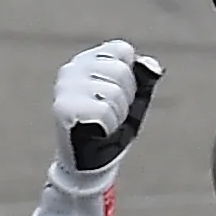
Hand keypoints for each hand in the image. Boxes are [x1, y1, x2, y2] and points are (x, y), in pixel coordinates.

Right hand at [51, 40, 164, 179]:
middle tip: (113, 114)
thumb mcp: (133, 100)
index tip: (121, 95)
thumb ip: (143, 79)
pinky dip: (109, 126)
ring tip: (106, 124)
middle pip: (121, 71)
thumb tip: (152, 66)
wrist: (88, 163)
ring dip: (118, 115)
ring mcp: (65, 88)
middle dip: (127, 98)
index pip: (123, 51)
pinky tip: (99, 132)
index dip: (132, 77)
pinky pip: (103, 111)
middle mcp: (72, 69)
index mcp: (87, 60)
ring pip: (113, 92)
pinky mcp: (64, 108)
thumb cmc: (111, 127)